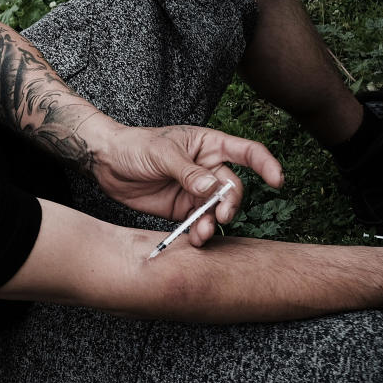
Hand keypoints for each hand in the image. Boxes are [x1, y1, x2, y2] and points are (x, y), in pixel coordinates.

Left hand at [89, 124, 283, 245]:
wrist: (105, 162)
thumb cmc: (134, 146)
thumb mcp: (161, 153)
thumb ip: (187, 171)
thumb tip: (211, 187)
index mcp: (208, 144)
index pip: (247, 152)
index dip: (266, 165)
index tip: (277, 181)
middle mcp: (207, 168)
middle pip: (233, 188)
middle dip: (230, 203)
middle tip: (220, 214)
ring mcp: (195, 190)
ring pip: (217, 209)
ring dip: (214, 222)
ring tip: (203, 232)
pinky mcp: (182, 208)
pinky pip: (199, 222)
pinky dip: (200, 231)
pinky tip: (196, 238)